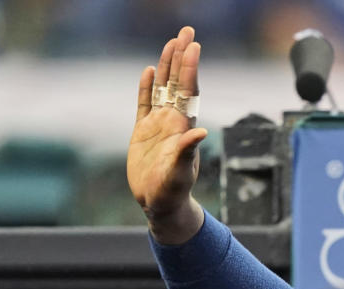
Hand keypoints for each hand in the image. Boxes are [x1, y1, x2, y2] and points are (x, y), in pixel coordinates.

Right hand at [127, 25, 207, 244]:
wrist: (158, 202)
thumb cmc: (173, 190)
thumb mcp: (181, 172)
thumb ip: (188, 151)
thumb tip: (201, 131)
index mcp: (183, 126)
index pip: (188, 91)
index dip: (190, 68)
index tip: (193, 46)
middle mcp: (173, 121)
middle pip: (178, 82)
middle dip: (182, 57)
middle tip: (187, 31)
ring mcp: (158, 125)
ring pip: (163, 88)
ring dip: (167, 66)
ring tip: (172, 42)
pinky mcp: (143, 132)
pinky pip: (144, 104)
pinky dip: (147, 87)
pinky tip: (149, 70)